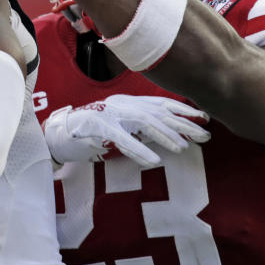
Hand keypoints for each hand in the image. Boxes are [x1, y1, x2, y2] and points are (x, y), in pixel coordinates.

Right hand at [43, 95, 209, 168]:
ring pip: (143, 122)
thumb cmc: (93, 135)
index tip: (205, 118)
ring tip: (183, 147)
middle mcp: (121, 105)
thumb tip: (173, 134)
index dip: (184, 110)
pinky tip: (153, 160)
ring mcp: (109, 114)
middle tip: (205, 136)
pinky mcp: (97, 127)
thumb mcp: (124, 129)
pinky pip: (122, 139)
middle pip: (158, 112)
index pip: (161, 103)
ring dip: (165, 136)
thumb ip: (144, 129)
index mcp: (128, 103)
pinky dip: (139, 149)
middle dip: (183, 124)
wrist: (58, 134)